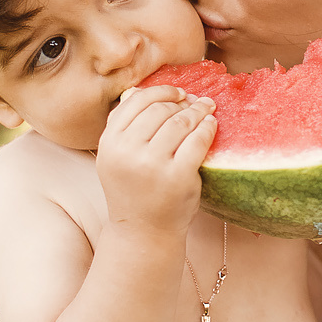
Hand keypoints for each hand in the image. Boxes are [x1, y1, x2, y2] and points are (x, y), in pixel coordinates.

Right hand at [95, 86, 214, 240]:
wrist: (143, 232)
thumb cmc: (133, 190)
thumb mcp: (115, 158)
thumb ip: (122, 127)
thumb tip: (139, 90)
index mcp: (110, 143)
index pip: (137, 102)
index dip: (161, 91)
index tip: (177, 92)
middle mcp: (128, 152)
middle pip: (160, 110)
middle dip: (181, 101)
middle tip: (195, 101)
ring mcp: (153, 165)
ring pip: (180, 122)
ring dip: (197, 110)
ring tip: (206, 108)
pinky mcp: (178, 176)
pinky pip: (197, 140)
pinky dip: (207, 127)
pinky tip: (211, 124)